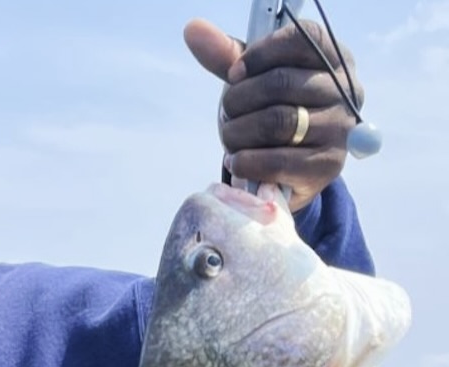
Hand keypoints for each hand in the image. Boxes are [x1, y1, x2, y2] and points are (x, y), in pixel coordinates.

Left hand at [184, 17, 362, 211]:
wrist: (288, 167)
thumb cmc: (270, 109)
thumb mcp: (252, 78)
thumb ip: (226, 55)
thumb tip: (193, 29)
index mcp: (331, 57)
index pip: (299, 39)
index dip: (258, 56)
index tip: (234, 74)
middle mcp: (345, 90)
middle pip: (281, 83)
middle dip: (239, 100)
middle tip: (228, 114)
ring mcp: (341, 129)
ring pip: (278, 122)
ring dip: (239, 132)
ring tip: (231, 138)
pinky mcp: (329, 166)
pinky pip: (279, 161)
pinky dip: (247, 161)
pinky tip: (237, 161)